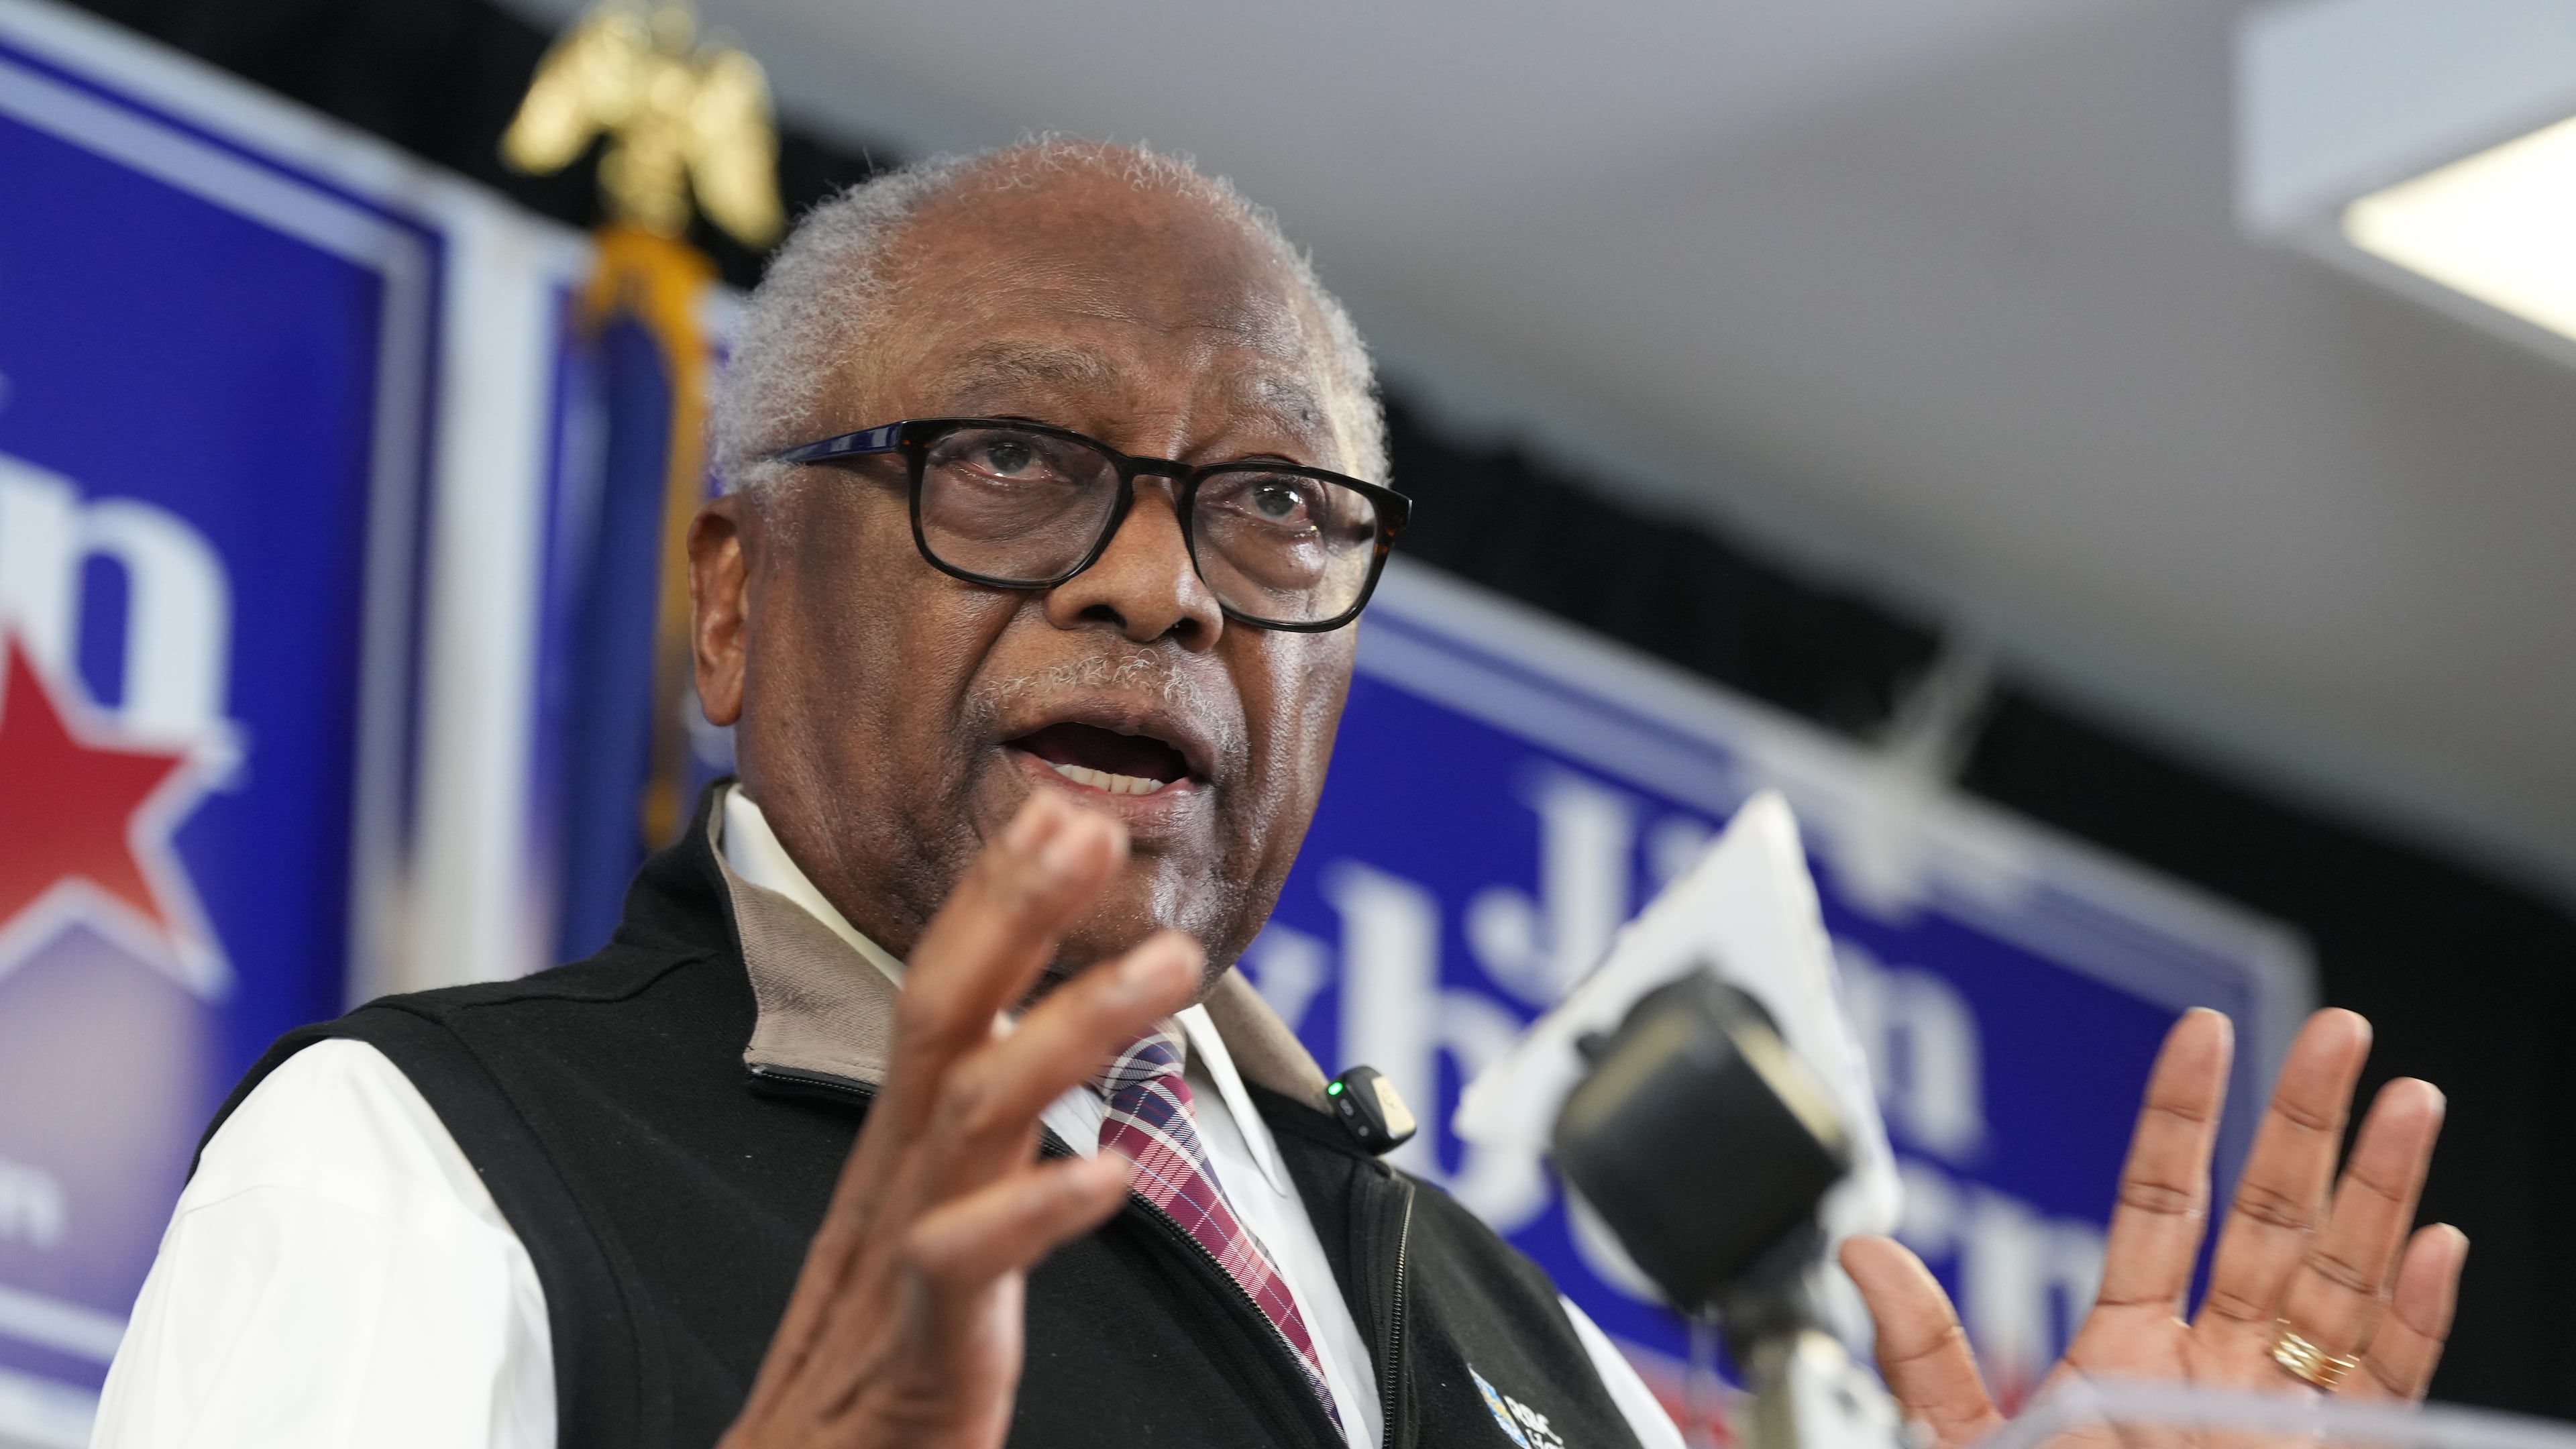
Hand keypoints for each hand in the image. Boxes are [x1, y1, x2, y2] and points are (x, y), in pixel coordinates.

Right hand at [720, 791, 1200, 1448]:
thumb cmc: (873, 1381)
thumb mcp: (930, 1241)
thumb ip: (979, 1162)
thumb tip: (1031, 1082)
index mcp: (905, 1157)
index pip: (944, 998)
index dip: (995, 900)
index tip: (1058, 814)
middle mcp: (896, 1184)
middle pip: (945, 1015)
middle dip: (1015, 910)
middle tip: (1089, 823)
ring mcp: (898, 1259)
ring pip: (976, 1112)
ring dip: (1074, 1026)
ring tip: (1174, 966)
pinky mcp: (919, 1353)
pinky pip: (964, 1263)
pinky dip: (1034, 1211)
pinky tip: (1113, 1173)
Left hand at [1842, 1008, 2467, 1447]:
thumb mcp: (1983, 1444)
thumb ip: (1928, 1354)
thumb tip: (1859, 1252)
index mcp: (2126, 1355)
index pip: (2160, 1205)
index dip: (2183, 1118)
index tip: (2202, 1034)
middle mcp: (2217, 1371)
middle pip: (2270, 1220)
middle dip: (2307, 1124)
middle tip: (2338, 1031)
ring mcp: (2287, 1415)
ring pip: (2345, 1281)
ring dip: (2381, 1191)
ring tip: (2409, 1099)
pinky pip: (2391, 1380)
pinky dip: (2418, 1313)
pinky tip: (2436, 1242)